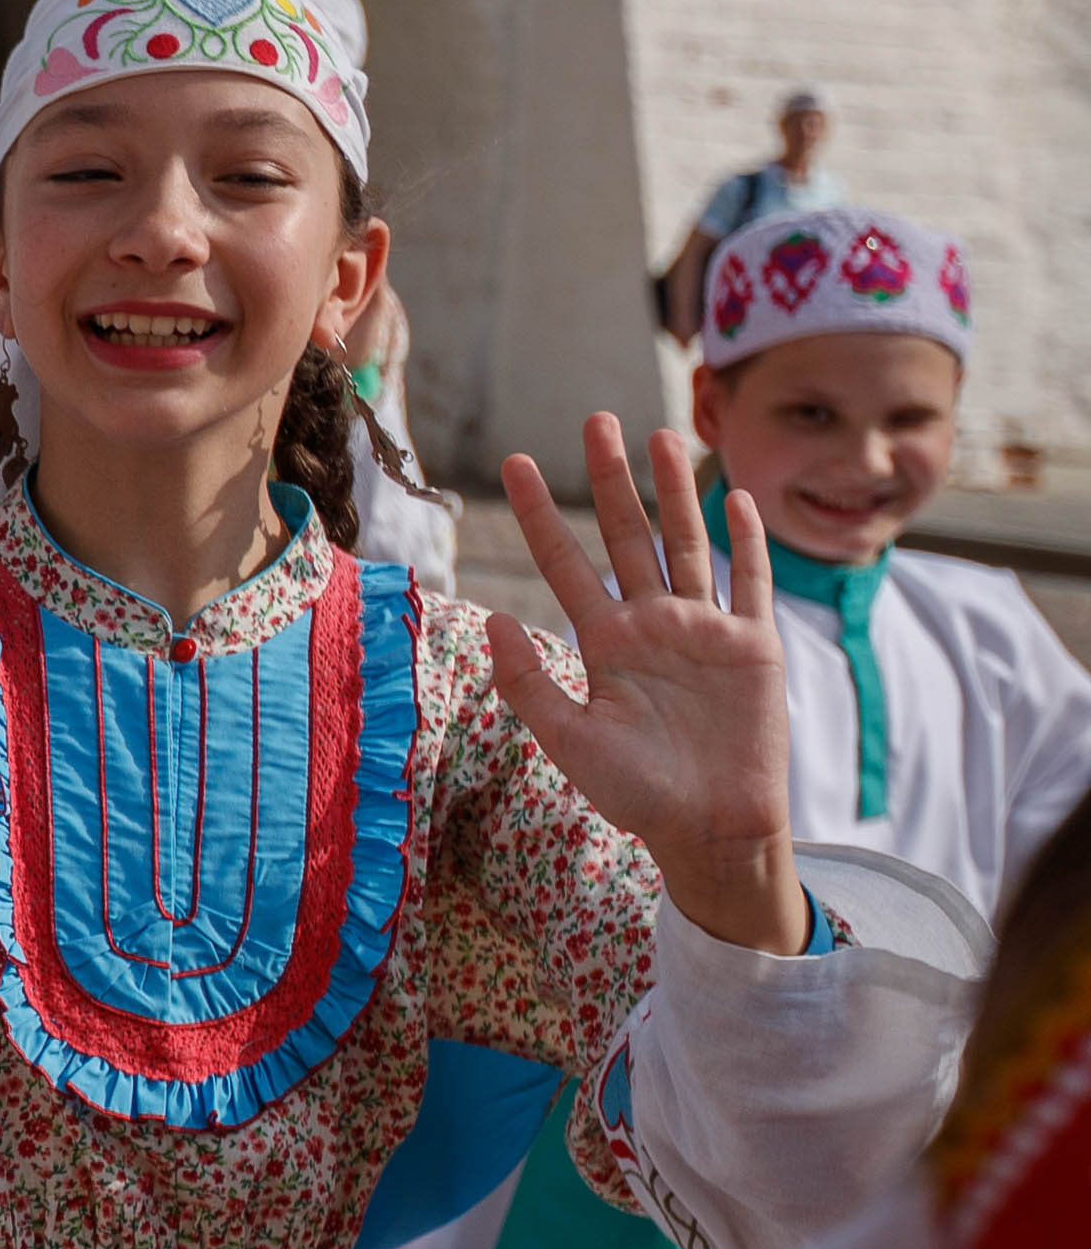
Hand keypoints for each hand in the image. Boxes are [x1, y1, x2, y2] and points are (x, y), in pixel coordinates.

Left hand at [489, 413, 807, 953]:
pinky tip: (738, 499)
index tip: (513, 466)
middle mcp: (651, 625)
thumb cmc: (636, 794)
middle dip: (611, 478)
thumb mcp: (571, 740)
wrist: (710, 828)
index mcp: (603, 643)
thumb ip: (531, 682)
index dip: (538, 516)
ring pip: (687, 543)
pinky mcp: (754, 646)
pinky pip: (751, 582)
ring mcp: (704, 630)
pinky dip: (747, 541)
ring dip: (676, 491)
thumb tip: (494, 618)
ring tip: (661, 436)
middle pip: (626, 535)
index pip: (563, 564)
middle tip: (595, 420)